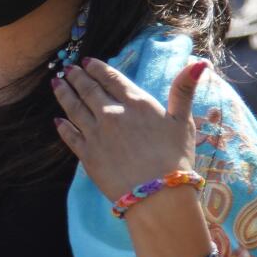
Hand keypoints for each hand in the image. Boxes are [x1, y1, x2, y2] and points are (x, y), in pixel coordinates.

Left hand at [52, 58, 203, 203]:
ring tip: (56, 84)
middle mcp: (111, 114)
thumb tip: (200, 61)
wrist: (157, 195)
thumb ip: (184, 91)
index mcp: (135, 103)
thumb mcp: (183, 121)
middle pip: (89, 91)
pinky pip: (70, 136)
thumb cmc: (175, 158)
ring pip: (75, 109)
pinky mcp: (86, 155)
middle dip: (77, 77)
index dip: (98, 68)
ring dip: (64, 94)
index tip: (87, 61)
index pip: (112, 79)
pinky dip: (62, 126)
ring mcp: (96, 134)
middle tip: (67, 69)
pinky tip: (57, 120)